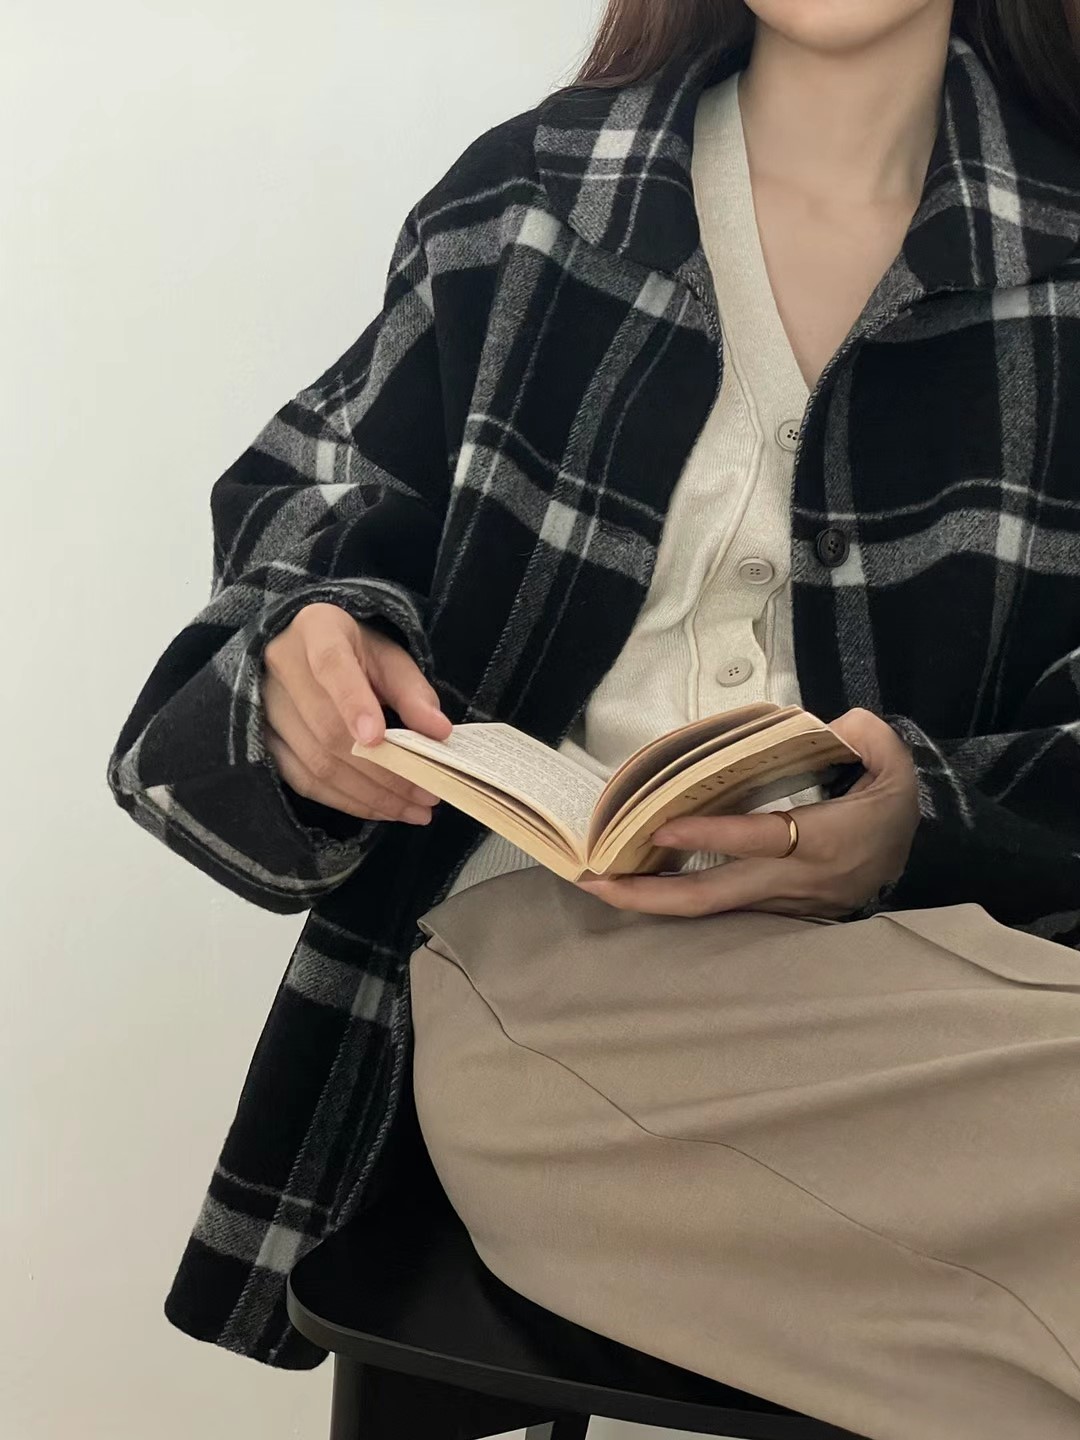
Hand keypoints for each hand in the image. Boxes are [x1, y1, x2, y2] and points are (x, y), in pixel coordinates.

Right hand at [261, 603, 451, 824]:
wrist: (308, 650)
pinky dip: (344, 800)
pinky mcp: (264, 740)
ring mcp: (265, 706)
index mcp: (317, 630)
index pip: (331, 667)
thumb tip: (440, 732)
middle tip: (426, 793)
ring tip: (412, 809)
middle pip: (327, 729)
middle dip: (383, 770)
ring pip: (316, 762)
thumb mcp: (390, 658)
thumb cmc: (357, 652)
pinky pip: (303, 779)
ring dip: (369, 794)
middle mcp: (281, 666)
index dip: (353, 704)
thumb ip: (414, 693)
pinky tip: (379, 809)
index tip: (378, 738)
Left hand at [578, 709, 918, 917]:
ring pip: (709, 909)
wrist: (909, 862)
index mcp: (824, 842)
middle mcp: (793, 881)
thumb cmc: (890, 809)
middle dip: (651, 894)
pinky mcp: (771, 912)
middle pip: (714, 896)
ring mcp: (779, 904)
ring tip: (599, 883)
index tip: (660, 825)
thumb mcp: (892, 764)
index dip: (710, 835)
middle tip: (596, 881)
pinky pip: (717, 907)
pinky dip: (675, 897)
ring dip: (653, 900)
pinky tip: (637, 882)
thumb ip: (864, 736)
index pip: (759, 839)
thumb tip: (830, 724)